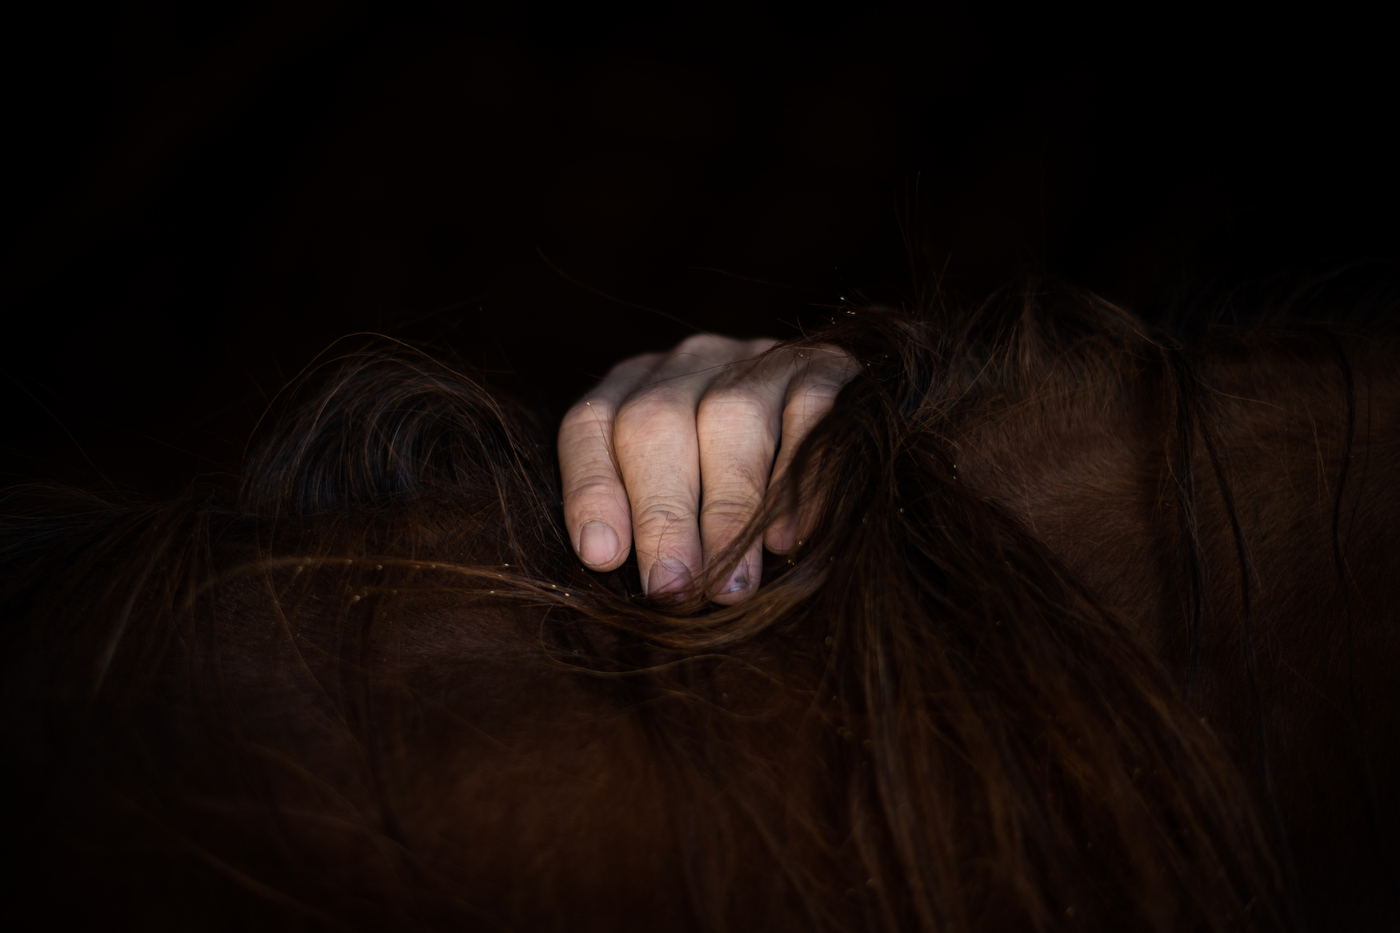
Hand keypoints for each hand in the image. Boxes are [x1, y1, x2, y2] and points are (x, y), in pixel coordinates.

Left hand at [558, 334, 857, 603]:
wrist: (857, 436)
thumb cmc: (738, 502)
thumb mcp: (676, 505)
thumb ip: (647, 531)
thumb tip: (647, 589)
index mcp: (634, 388)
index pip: (591, 425)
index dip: (592, 491)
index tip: (603, 557)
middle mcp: (690, 362)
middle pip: (655, 422)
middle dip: (663, 514)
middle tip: (673, 589)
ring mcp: (759, 358)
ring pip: (731, 416)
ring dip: (730, 510)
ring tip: (732, 585)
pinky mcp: (827, 364)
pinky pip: (811, 411)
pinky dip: (799, 480)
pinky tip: (791, 538)